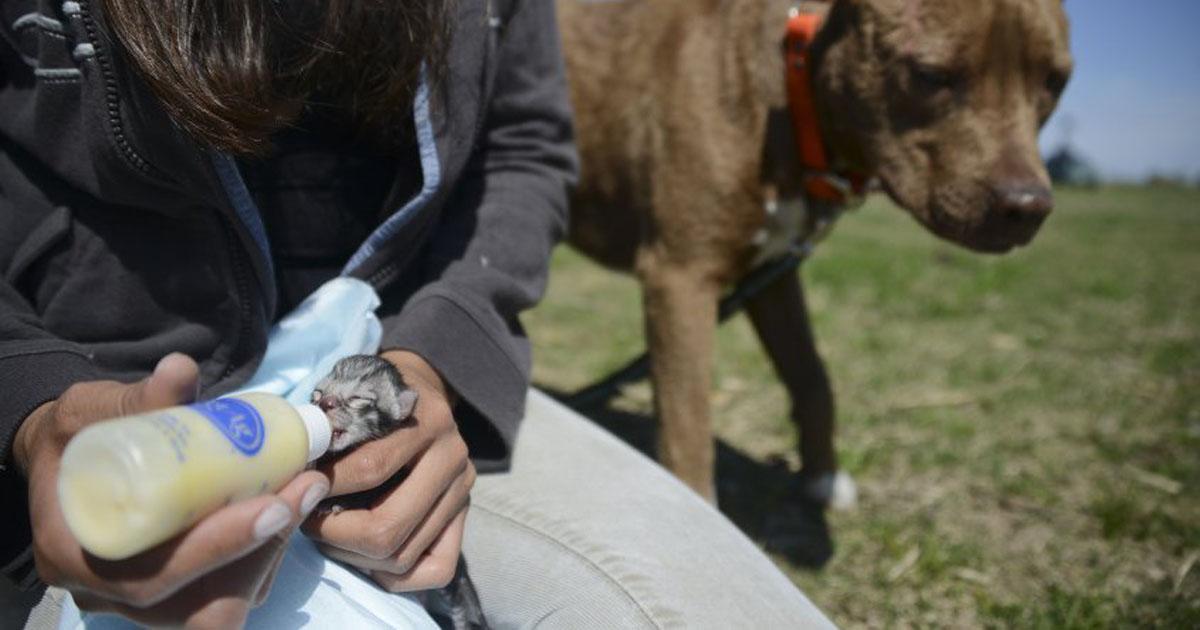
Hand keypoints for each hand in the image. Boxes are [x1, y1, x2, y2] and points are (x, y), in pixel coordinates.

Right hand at [14, 353, 330, 626]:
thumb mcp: (92, 410)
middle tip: (304, 488)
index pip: (153, 577)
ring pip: (223, 606)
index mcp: (74, 554)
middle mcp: (108, 593)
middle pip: (200, 608)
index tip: (273, 504)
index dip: (218, 548)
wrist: (72, 458)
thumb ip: (137, 398)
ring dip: (272, 551)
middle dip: (261, 551)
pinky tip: (287, 505)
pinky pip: (230, 594)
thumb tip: (182, 370)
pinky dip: (266, 555)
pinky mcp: (179, 592)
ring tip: (302, 489)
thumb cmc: (78, 435)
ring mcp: (145, 599)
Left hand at [303, 350, 474, 591]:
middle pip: (388, 526)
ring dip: (354, 556)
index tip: (298, 489)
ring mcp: (463, 490)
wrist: (423, 388)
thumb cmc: (374, 397)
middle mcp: (452, 457)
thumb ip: (330, 426)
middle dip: (335, 534)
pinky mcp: (465, 516)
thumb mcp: (353, 393)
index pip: (370, 469)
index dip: (324, 488)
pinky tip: (366, 555)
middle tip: (308, 521)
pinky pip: (435, 570)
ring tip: (330, 534)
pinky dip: (394, 575)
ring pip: (403, 554)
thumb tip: (295, 473)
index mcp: (426, 420)